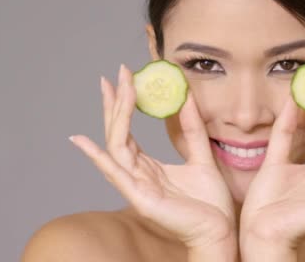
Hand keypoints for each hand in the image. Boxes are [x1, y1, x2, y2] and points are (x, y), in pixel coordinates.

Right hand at [69, 64, 235, 249]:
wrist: (221, 232)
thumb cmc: (210, 204)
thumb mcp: (201, 157)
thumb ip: (192, 131)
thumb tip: (186, 98)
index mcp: (148, 168)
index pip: (128, 132)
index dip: (124, 105)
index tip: (124, 77)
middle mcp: (137, 175)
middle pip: (116, 134)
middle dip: (114, 103)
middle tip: (114, 73)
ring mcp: (135, 187)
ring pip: (116, 146)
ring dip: (114, 115)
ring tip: (114, 88)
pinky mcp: (141, 199)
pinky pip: (116, 174)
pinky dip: (98, 157)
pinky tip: (83, 141)